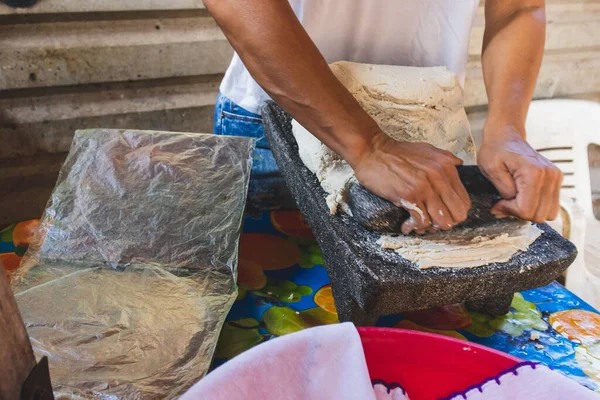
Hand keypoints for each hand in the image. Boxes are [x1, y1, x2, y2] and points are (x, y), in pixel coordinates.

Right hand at [353, 132, 470, 233]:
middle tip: (430, 222)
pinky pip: (421, 222)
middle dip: (444, 223)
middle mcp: (439, 178)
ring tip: (417, 224)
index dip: (454, 214)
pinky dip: (414, 227)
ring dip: (429, 228)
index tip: (440, 214)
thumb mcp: (427, 149)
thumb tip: (459, 164)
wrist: (372, 150)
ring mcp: (424, 188)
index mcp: (447, 168)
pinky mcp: (409, 196)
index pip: (464, 202)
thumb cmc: (397, 152)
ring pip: (441, 222)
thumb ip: (445, 158)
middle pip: (456, 216)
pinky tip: (406, 224)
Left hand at [478, 124, 562, 222]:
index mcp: (534, 173)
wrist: (506, 135)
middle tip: (503, 203)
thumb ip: (503, 191)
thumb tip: (508, 207)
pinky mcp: (556, 180)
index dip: (509, 211)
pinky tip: (521, 198)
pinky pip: (550, 205)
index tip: (497, 204)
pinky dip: (536, 207)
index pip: (526, 209)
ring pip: (548, 213)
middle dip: (518, 213)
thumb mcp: (490, 169)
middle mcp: (550, 176)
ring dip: (528, 212)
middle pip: (539, 214)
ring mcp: (556, 178)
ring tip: (512, 201)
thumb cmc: (495, 149)